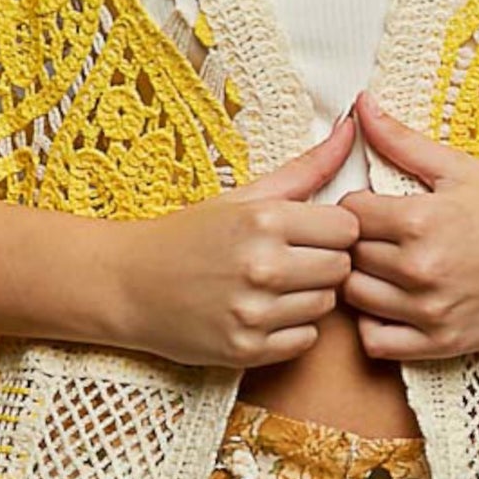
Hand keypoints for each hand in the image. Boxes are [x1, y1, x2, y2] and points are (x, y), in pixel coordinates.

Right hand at [104, 116, 358, 368]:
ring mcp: (253, 313)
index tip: (313, 231)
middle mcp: (262, 267)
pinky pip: (305, 340)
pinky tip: (265, 312)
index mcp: (264, 220)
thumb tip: (351, 128)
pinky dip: (292, 328)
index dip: (334, 229)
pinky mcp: (245, 350)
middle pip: (342, 267)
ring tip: (276, 285)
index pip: (347, 228)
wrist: (127, 284)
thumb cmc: (188, 234)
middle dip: (325, 261)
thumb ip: (305, 168)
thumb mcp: (243, 196)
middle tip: (294, 258)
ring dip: (309, 296)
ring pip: (327, 305)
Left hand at [336, 93, 478, 360]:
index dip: (357, 207)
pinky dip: (374, 326)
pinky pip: (376, 343)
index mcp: (419, 219)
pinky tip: (393, 305)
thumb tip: (361, 105)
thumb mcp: (460, 167)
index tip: (374, 208)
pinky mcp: (442, 342)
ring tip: (385, 268)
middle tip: (380, 237)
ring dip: (362, 281)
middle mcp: (420, 268)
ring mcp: (430, 309)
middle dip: (359, 242)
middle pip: (349, 254)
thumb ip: (402, 141)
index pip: (347, 213)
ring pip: (355, 297)